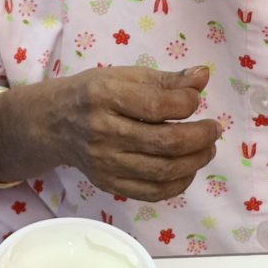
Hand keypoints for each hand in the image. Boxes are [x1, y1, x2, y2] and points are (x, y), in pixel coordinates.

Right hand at [0, 66, 222, 201]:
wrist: (53, 123)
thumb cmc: (93, 93)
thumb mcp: (124, 76)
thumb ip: (166, 79)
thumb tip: (203, 76)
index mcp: (104, 96)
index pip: (158, 106)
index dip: (187, 103)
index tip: (196, 98)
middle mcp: (103, 132)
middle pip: (164, 143)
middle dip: (200, 137)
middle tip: (214, 129)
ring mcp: (104, 163)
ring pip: (162, 171)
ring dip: (195, 161)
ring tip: (207, 148)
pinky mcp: (108, 184)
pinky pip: (151, 192)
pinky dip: (178, 183)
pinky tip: (187, 168)